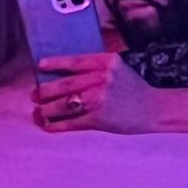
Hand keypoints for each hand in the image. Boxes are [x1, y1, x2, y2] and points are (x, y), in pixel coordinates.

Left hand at [32, 52, 154, 134]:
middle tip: (35, 95)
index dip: (55, 64)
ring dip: (47, 110)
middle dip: (45, 91)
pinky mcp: (99, 119)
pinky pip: (72, 122)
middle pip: (65, 84)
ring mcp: (100, 99)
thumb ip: (94, 67)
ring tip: (38, 112)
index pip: (74, 62)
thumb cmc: (132, 87)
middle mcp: (102, 78)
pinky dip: (57, 125)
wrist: (152, 108)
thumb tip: (62, 73)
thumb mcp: (117, 68)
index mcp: (106, 61)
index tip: (40, 66)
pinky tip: (48, 126)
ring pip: (64, 104)